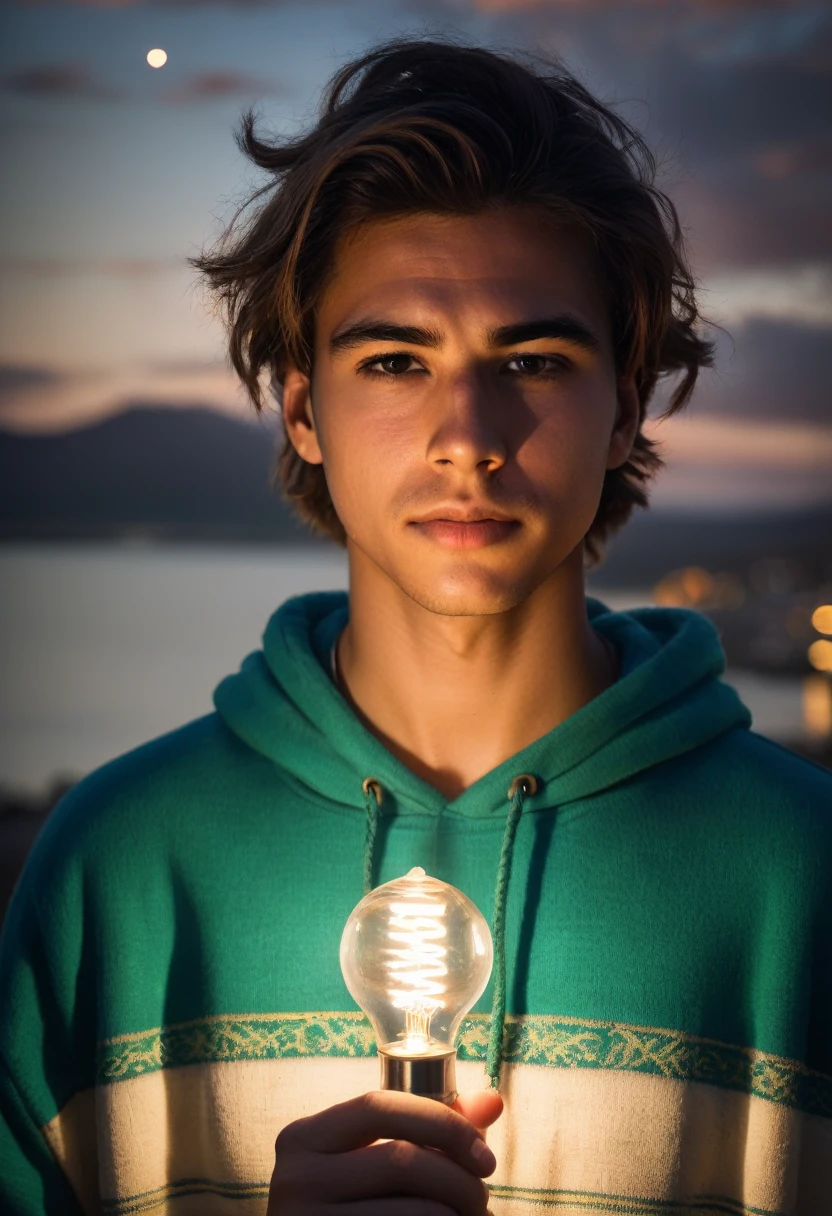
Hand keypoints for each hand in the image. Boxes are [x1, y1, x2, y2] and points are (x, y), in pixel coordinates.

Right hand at [267, 1086, 503, 1213]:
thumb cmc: (352, 1205)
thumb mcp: (375, 1158)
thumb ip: (429, 1127)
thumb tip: (493, 1101)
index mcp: (304, 1138)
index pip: (379, 1106)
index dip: (441, 1123)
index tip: (484, 1155)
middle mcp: (297, 1179)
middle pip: (401, 1160)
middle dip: (458, 1179)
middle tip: (480, 1198)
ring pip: (413, 1212)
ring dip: (456, 1215)